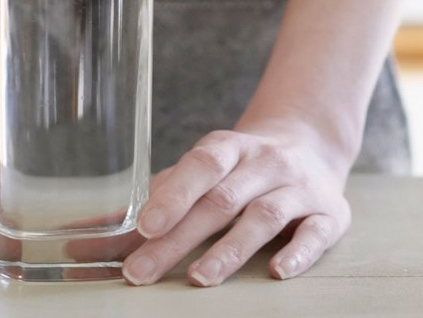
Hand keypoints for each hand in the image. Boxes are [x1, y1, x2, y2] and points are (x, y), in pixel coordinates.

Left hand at [122, 129, 351, 286]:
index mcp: (228, 149)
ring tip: (200, 279)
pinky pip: (315, 233)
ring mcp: (298, 187)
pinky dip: (298, 252)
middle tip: (143, 273)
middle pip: (221, 200)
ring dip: (230, 249)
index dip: (172, 196)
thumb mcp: (202, 171)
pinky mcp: (330, 214)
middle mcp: (264, 163)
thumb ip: (157, 199)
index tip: (144, 226)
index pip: (199, 167)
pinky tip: (278, 272)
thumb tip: (93, 233)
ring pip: (263, 216)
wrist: (311, 144)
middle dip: (180, 238)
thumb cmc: (240, 168)